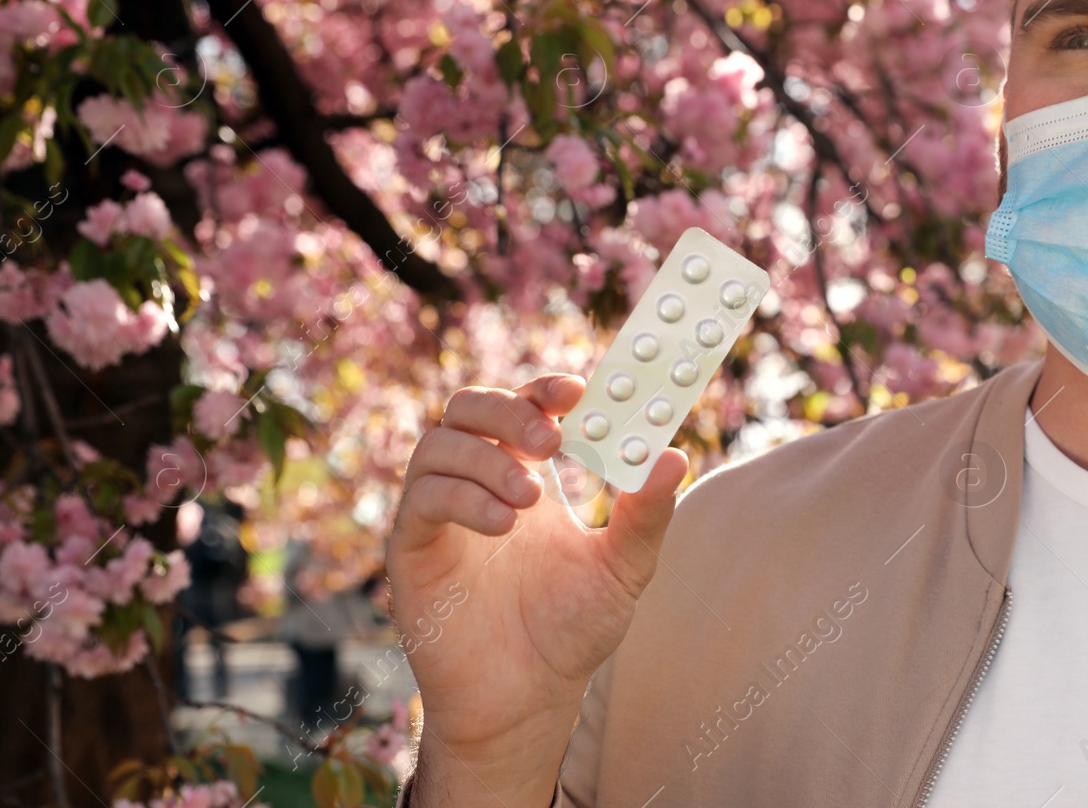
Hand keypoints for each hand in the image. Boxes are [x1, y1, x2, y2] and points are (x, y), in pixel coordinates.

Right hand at [387, 374, 688, 798]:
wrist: (526, 700)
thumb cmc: (572, 630)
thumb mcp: (623, 569)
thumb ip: (646, 515)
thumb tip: (674, 455)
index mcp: (527, 473)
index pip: (525, 404)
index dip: (545, 387)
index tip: (578, 391)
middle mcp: (477, 480)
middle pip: (469, 406)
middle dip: (508, 409)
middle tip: (550, 439)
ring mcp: (439, 511)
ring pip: (439, 443)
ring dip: (487, 458)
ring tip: (530, 499)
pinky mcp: (412, 547)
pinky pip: (421, 498)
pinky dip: (461, 497)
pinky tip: (504, 524)